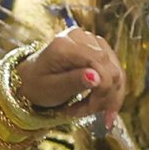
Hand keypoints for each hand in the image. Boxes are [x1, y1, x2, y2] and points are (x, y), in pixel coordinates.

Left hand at [6, 30, 121, 122]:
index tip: (93, 109)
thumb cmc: (38, 84)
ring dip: (109, 95)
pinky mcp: (98, 48)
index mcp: (64, 44)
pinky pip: (114, 70)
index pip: (98, 61)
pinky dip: (110, 90)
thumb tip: (97, 78)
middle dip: (105, 95)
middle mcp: (80, 36)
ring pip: (116, 71)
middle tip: (89, 113)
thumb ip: (73, 81)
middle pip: (110, 67)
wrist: (32, 78)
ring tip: (91, 110)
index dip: (103, 87)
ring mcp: (91, 40)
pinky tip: (100, 104)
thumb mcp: (51, 88)